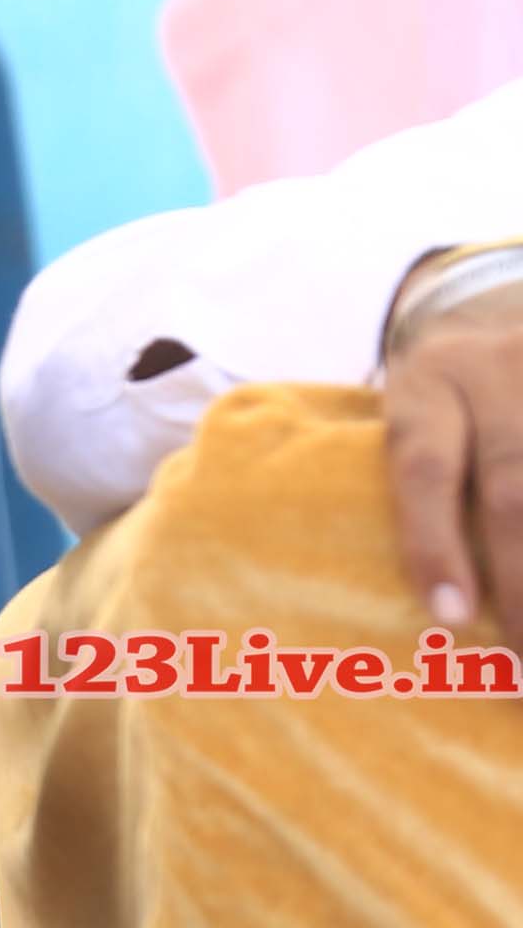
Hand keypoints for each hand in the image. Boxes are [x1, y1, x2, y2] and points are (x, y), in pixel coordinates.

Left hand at [381, 260, 522, 624]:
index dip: (434, 544)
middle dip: (522, 586)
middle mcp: (499, 371)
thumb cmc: (456, 396)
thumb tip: (414, 603)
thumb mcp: (421, 409)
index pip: (424, 467)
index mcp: (428, 380)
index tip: (452, 619)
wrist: (509, 309)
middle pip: (512, 491)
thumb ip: (416, 475)